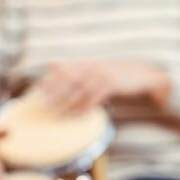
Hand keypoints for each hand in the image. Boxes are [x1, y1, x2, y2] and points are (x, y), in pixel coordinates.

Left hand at [38, 60, 169, 115]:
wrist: (142, 75)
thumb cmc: (116, 77)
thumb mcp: (98, 72)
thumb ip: (81, 75)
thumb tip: (61, 80)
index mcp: (86, 63)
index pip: (62, 69)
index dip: (49, 79)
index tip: (37, 91)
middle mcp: (92, 66)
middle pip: (68, 79)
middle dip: (54, 92)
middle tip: (43, 104)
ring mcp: (102, 74)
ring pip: (80, 91)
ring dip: (67, 103)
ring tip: (56, 114)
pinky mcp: (112, 84)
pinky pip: (95, 98)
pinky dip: (85, 108)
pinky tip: (77, 116)